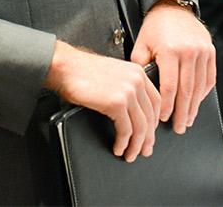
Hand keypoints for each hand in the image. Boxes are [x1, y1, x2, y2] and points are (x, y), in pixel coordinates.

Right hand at [47, 42, 159, 161]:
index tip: (150, 133)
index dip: (154, 121)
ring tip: (131, 155)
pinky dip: (123, 143)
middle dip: (148, 138)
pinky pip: (125, 130)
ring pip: (141, 126)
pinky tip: (118, 148)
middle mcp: (137, 81)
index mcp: (138, 72)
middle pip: (150, 116)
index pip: (156, 101)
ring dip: (136, 145)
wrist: (67, 67)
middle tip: (145, 150)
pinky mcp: (117, 103)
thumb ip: (126, 86)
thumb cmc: (83, 71)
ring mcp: (128, 92)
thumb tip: (131, 110)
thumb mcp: (113, 73)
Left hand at [130, 0, 215, 134]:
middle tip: (179, 128)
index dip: (167, 106)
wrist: (173, 8)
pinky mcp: (210, 51)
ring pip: (200, 86)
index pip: (170, 86)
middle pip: (187, 90)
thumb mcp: (141, 45)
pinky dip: (203, 93)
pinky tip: (197, 103)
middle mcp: (189, 51)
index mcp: (170, 51)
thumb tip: (143, 92)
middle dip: (182, 112)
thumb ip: (141, 68)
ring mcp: (202, 51)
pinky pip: (209, 78)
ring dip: (194, 106)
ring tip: (188, 120)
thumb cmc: (154, 29)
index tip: (164, 119)